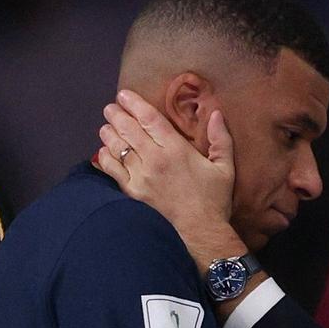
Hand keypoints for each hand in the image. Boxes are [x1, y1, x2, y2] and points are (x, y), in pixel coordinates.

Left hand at [97, 90, 245, 267]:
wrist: (201, 232)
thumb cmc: (214, 200)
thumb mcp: (225, 168)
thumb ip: (221, 139)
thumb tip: (216, 114)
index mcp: (176, 149)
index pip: (149, 119)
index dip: (134, 103)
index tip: (124, 95)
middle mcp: (155, 159)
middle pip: (128, 129)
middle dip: (116, 115)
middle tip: (111, 108)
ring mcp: (141, 176)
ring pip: (116, 147)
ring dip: (108, 133)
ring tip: (106, 127)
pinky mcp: (132, 192)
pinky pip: (111, 169)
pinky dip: (105, 158)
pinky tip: (104, 152)